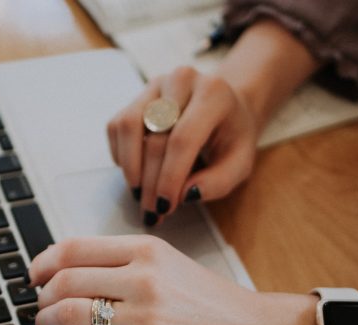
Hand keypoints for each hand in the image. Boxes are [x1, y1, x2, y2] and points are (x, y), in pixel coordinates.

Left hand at [28, 235, 321, 324]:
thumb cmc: (215, 303)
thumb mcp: (171, 264)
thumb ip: (125, 262)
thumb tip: (71, 271)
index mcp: (147, 250)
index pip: (74, 248)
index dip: (43, 263)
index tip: (34, 276)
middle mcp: (145, 280)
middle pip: (64, 281)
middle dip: (41, 298)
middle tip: (40, 309)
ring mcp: (148, 320)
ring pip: (70, 316)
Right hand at [106, 67, 257, 224]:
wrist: (225, 106)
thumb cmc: (232, 137)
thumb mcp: (240, 163)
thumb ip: (218, 182)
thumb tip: (185, 194)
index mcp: (213, 94)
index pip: (183, 138)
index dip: (170, 176)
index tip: (165, 206)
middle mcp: (182, 81)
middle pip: (155, 137)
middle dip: (151, 182)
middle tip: (152, 211)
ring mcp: (155, 85)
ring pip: (128, 127)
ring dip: (130, 167)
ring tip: (140, 194)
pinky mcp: (137, 96)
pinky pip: (117, 127)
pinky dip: (121, 155)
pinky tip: (137, 172)